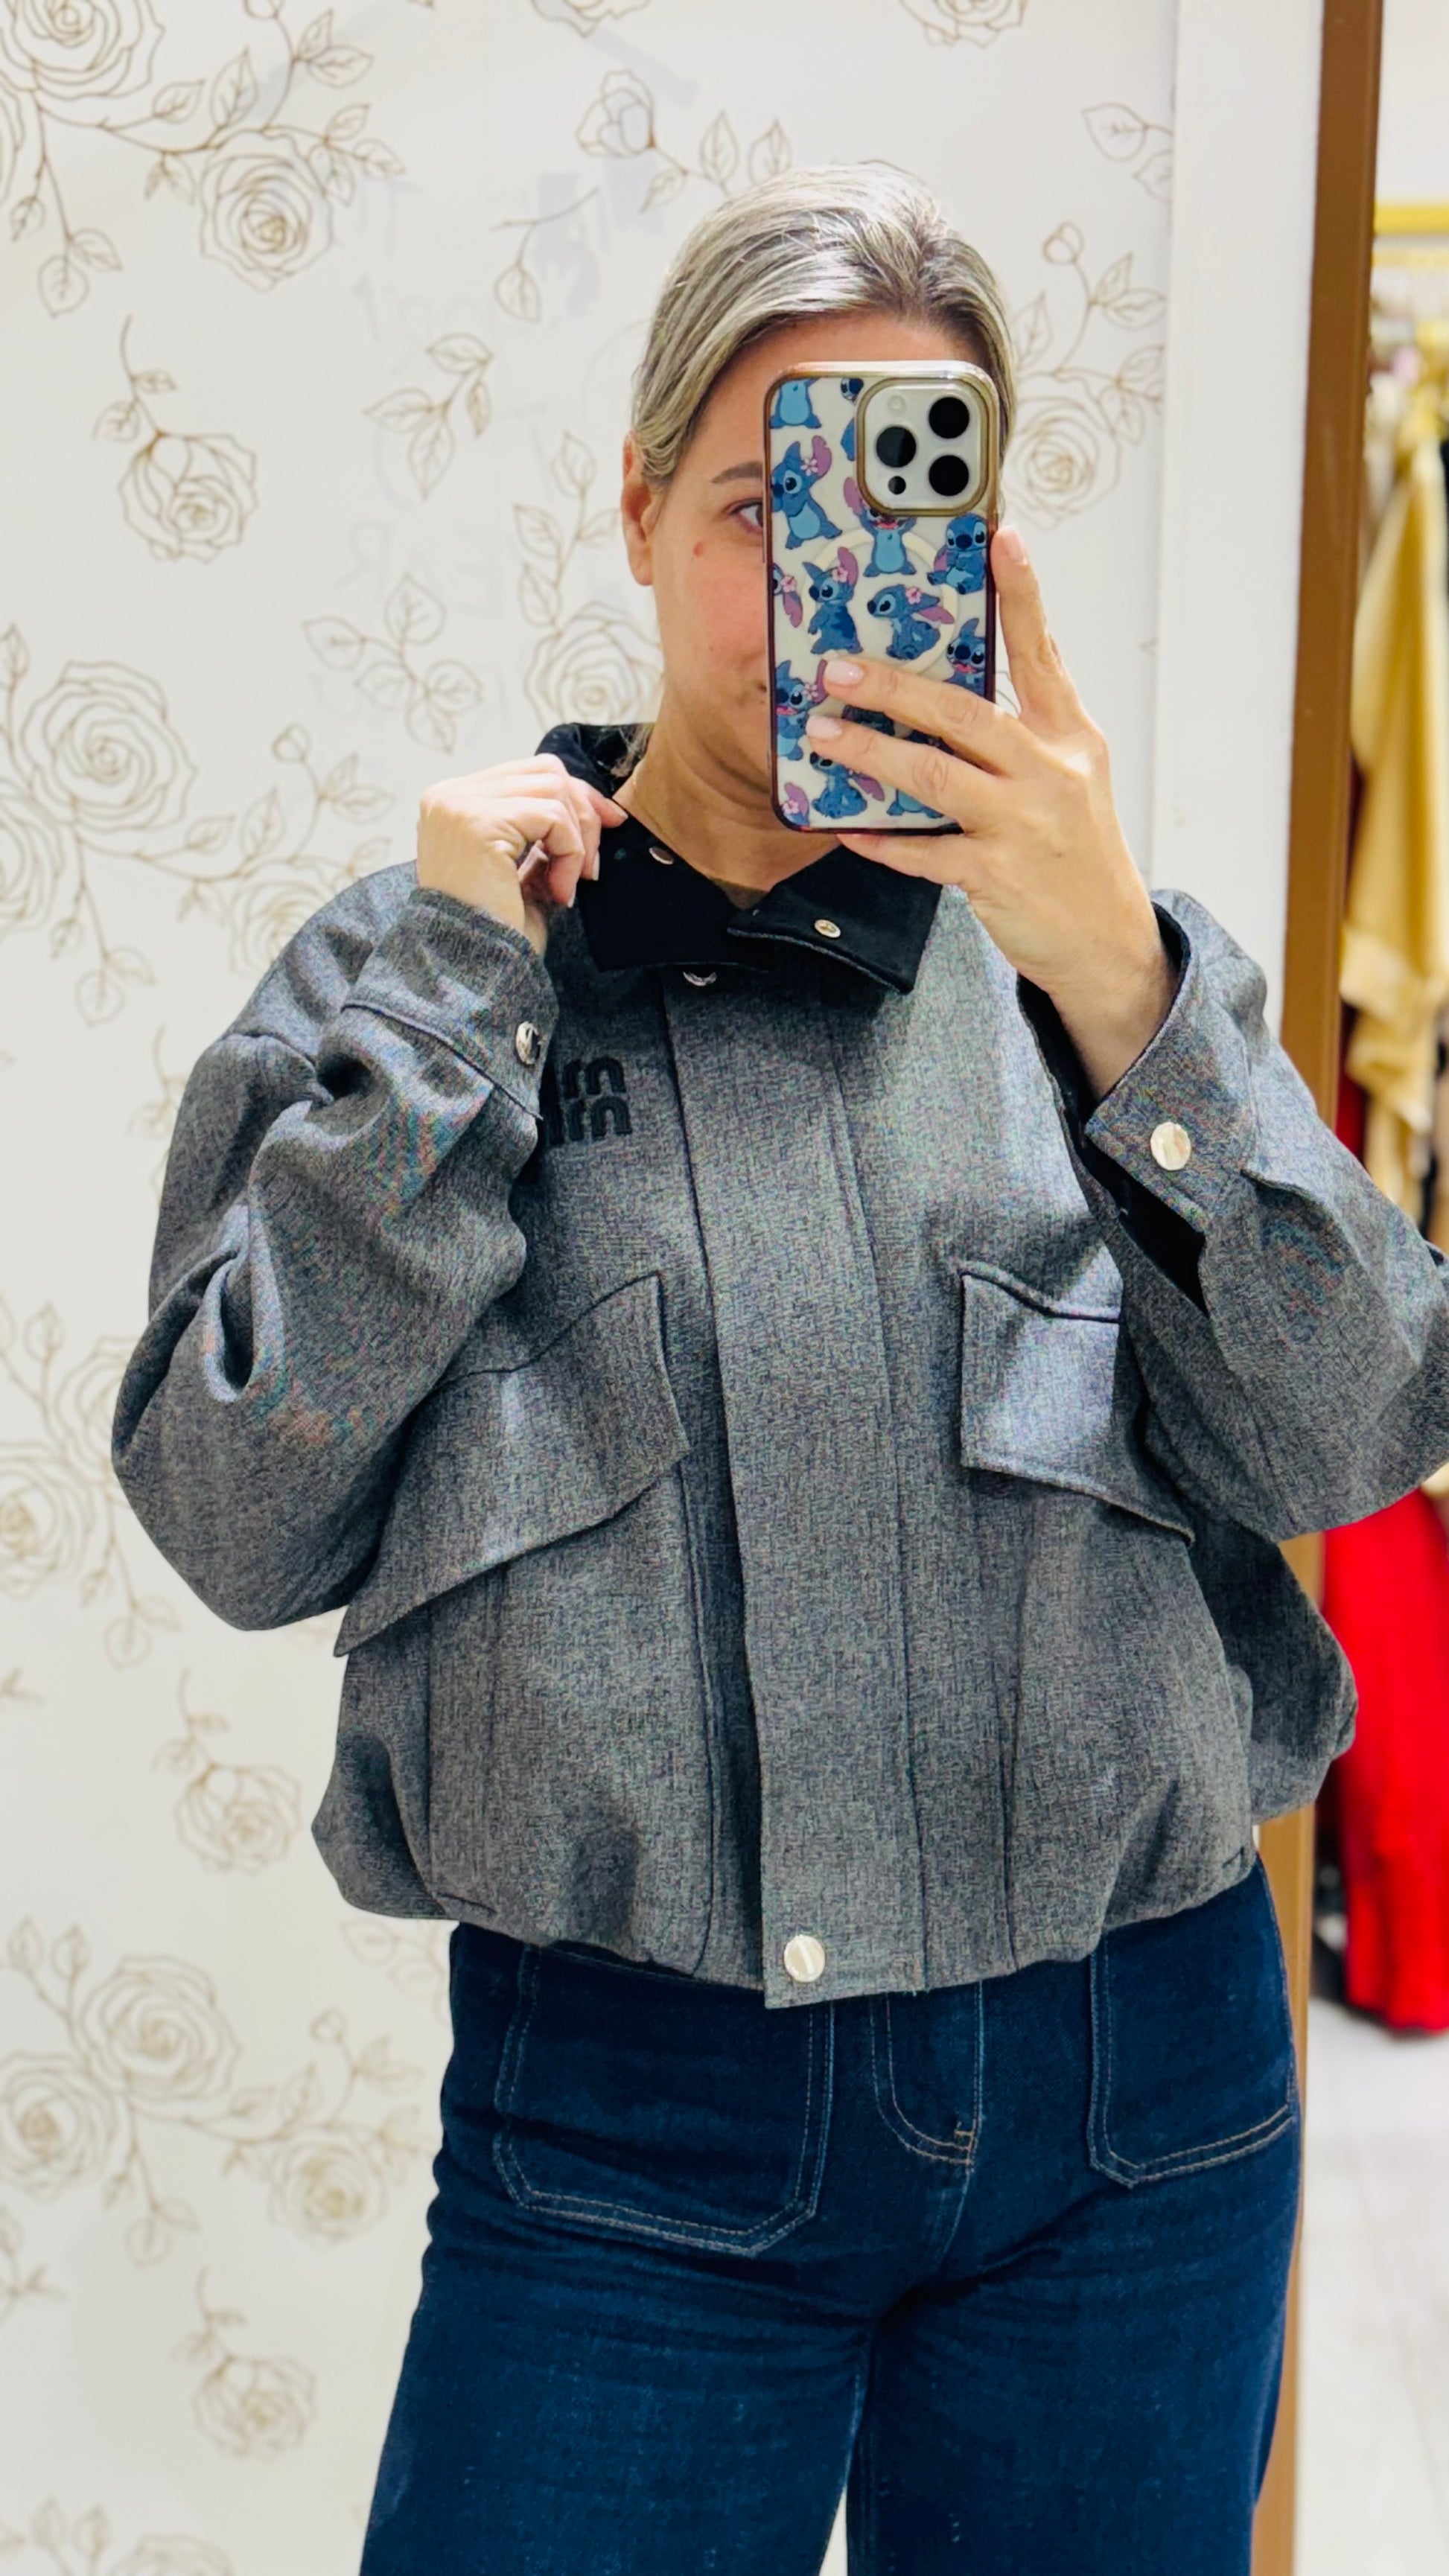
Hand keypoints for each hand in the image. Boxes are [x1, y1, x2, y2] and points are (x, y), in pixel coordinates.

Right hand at [416, 755, 624, 959]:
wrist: (469, 973)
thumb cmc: (495, 930)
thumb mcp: (520, 869)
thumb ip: (540, 832)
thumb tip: (594, 806)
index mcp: (453, 803)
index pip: (528, 772)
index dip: (575, 795)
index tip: (608, 823)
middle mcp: (449, 796)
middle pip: (545, 771)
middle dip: (583, 812)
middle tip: (593, 864)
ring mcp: (460, 805)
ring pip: (554, 790)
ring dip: (577, 841)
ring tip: (569, 885)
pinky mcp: (478, 822)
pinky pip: (552, 817)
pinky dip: (570, 854)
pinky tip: (558, 893)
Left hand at [802, 527, 1177, 1098]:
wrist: (1106, 940)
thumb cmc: (1076, 848)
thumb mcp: (1072, 774)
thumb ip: (1027, 726)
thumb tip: (956, 680)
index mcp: (1069, 735)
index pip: (1042, 652)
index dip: (1023, 594)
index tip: (1002, 537)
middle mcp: (1050, 772)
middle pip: (965, 713)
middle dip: (895, 687)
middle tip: (837, 669)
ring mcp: (1024, 825)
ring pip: (935, 778)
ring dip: (872, 755)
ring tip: (824, 735)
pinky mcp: (996, 876)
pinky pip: (925, 852)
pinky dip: (881, 839)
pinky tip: (844, 825)